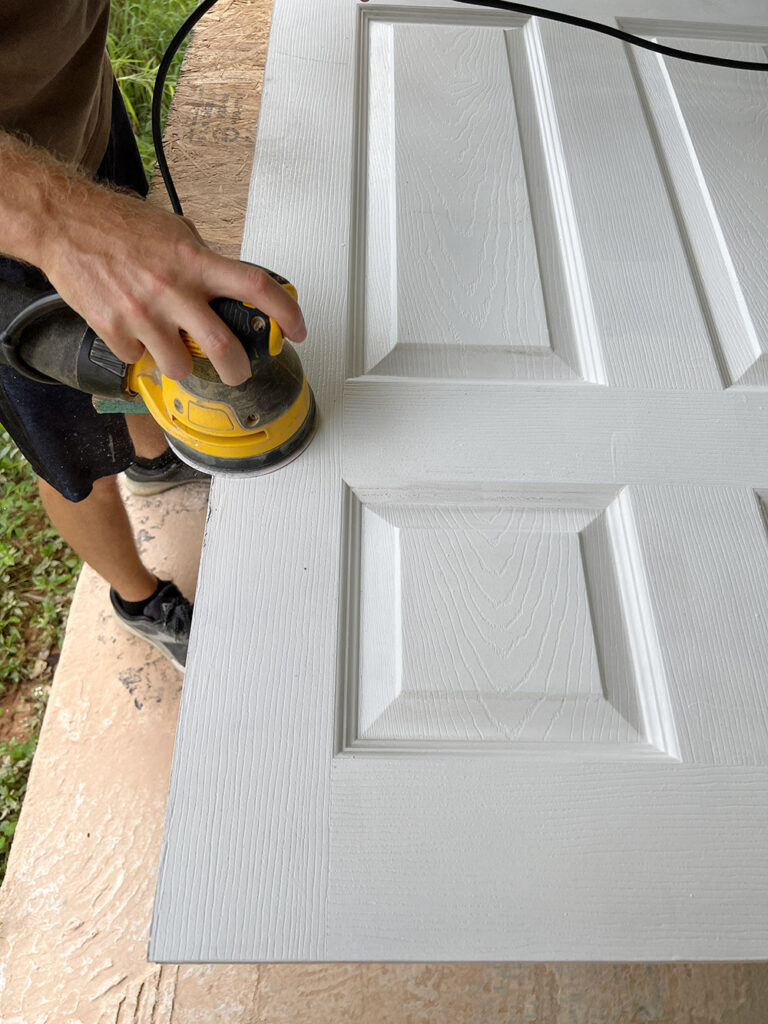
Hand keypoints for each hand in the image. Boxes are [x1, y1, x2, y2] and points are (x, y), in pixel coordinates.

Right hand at [40, 184, 306, 384]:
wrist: (62, 222)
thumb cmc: (116, 224)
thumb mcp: (174, 232)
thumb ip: (203, 261)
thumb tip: (228, 284)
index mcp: (196, 261)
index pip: (256, 287)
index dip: (286, 313)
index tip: (298, 329)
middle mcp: (174, 289)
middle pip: (223, 348)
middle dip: (236, 370)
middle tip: (237, 373)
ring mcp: (143, 313)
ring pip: (179, 367)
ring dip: (180, 365)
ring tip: (171, 349)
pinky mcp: (113, 329)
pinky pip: (138, 360)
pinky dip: (139, 354)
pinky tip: (133, 334)